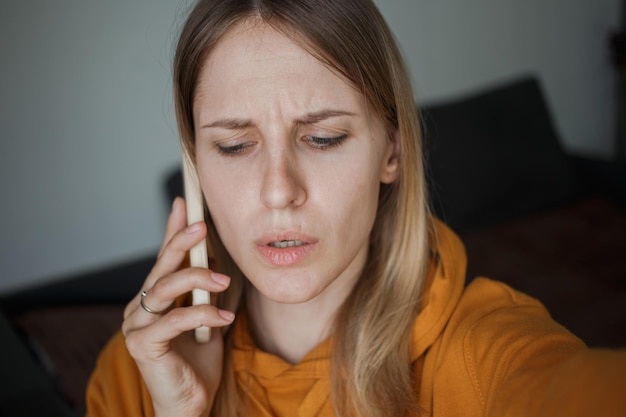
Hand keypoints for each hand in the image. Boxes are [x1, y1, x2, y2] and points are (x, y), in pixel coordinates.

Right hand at [122, 197, 233, 416]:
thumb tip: (215, 263)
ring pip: (164, 288)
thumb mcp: (207, 318)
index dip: (172, 230)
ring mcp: (136, 326)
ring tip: (223, 279)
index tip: (184, 204)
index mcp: (154, 299)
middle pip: (160, 267)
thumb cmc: (198, 362)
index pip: (163, 259)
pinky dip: (202, 314)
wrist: (191, 404)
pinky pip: (173, 320)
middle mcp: (139, 308)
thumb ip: (204, 293)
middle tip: (201, 225)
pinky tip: (224, 315)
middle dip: (181, 242)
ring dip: (196, 278)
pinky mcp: (141, 344)